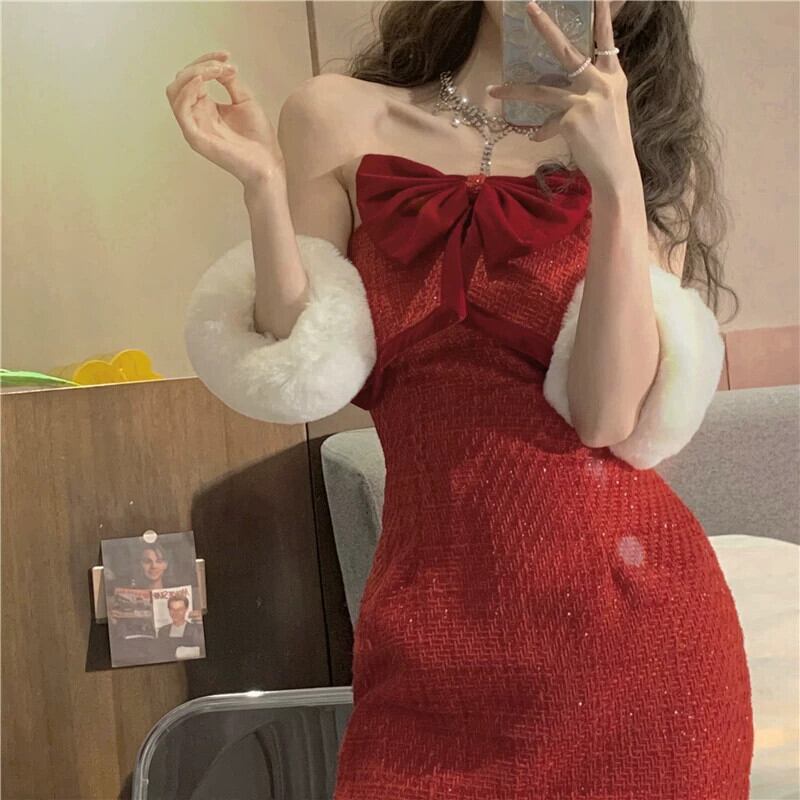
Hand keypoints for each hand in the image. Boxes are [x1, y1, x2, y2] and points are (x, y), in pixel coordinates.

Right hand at [165, 50, 283, 187]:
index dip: (206, 60)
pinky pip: (181, 109)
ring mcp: (193, 128)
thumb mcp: (244, 100)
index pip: (192, 77)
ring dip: (194, 74)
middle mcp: (196, 116)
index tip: (227, 55)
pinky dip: (188, 91)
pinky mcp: (195, 138)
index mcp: (205, 108)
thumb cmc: (257, 138)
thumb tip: (219, 64)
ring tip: (216, 70)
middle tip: (223, 65)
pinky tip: (204, 81)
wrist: (267, 164)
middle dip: (199, 65)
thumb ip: (229, 82)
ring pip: (176, 92)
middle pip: (180, 81)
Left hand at [488, 0, 636, 192]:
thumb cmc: (610, 143)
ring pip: (542, 89)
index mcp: (614, 78)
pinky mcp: (572, 119)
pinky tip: (536, 140)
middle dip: (546, 27)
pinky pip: (548, 122)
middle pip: (567, 50)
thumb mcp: (606, 110)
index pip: (606, 40)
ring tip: (493, 89)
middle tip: (530, 6)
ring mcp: (587, 99)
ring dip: (514, 90)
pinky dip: (541, 132)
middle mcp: (601, 83)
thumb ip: (585, 94)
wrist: (616, 171)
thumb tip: (551, 93)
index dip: (602, 16)